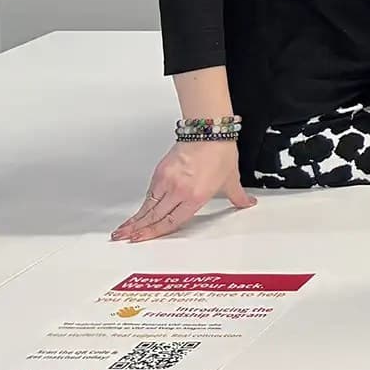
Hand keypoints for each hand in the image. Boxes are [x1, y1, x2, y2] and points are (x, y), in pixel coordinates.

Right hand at [112, 141, 255, 242]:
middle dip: (138, 229)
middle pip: (154, 215)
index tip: (142, 238)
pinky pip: (150, 191)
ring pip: (148, 204)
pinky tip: (139, 209)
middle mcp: (179, 190)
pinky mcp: (160, 170)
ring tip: (123, 228)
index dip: (154, 233)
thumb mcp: (231, 179)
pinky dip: (143, 202)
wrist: (210, 131)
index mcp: (196, 196)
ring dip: (135, 218)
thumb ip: (237, 196)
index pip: (171, 221)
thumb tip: (246, 203)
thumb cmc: (220, 152)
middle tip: (126, 237)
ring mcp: (167, 180)